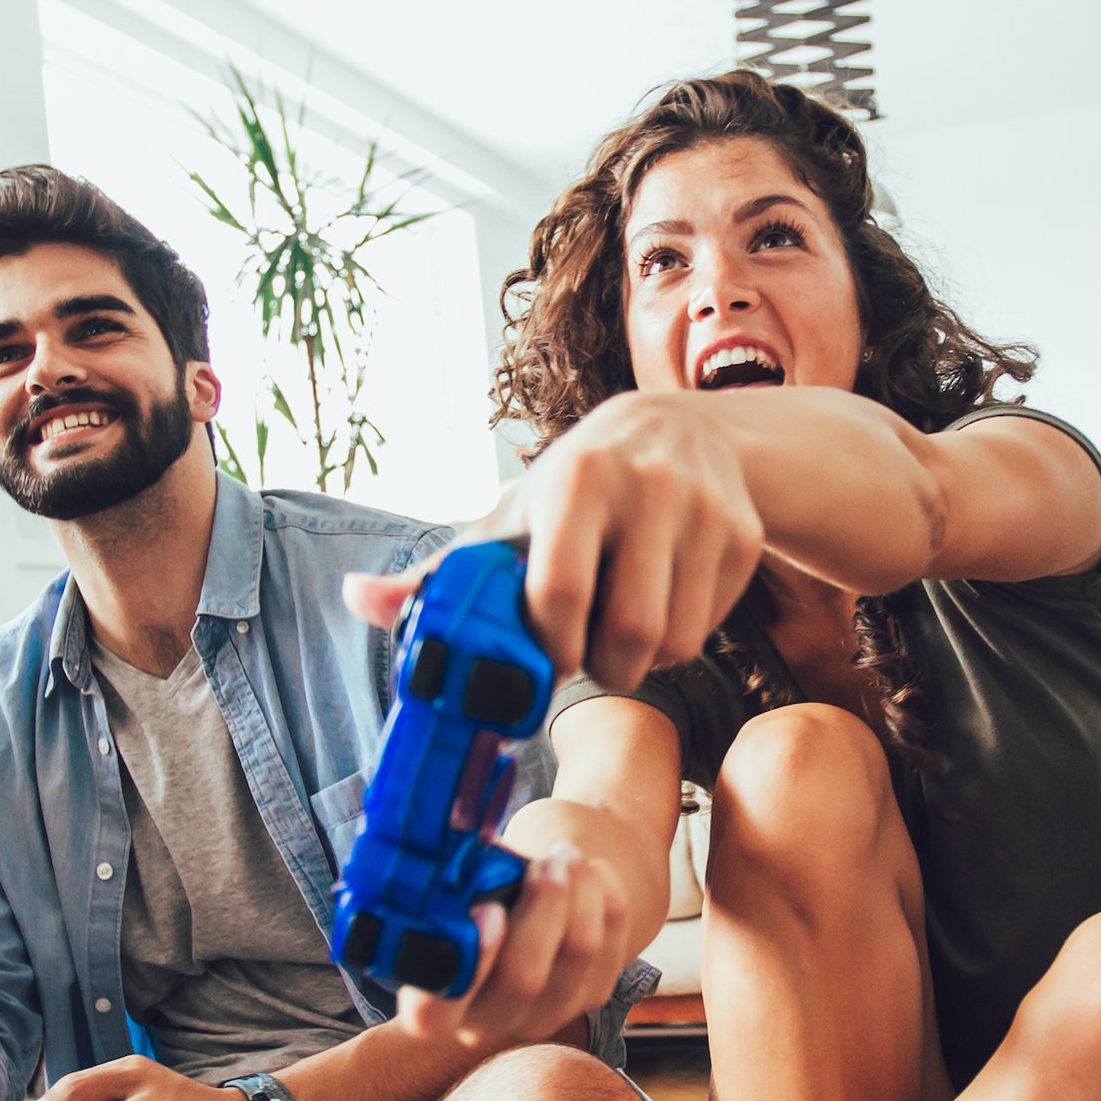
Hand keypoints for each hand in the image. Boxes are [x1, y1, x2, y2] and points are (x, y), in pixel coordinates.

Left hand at [346, 397, 763, 688]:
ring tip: (620, 631)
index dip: (550, 648)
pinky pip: (709, 629)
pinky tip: (662, 606)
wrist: (683, 431)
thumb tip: (356, 600)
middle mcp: (646, 485)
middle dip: (602, 668)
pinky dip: (680, 640)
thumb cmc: (579, 488)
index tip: (546, 658)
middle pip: (628, 633)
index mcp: (574, 480)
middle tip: (587, 658)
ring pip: (674, 643)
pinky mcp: (744, 535)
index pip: (560, 593)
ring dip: (641, 661)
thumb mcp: (512, 519)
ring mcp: (704, 509)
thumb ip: (442, 572)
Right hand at [393, 837, 639, 1054]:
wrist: (513, 912)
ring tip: (565, 855)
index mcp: (435, 1008)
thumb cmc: (466, 899)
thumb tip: (471, 856)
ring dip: (579, 891)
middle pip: (523, 978)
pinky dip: (608, 898)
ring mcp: (545, 1015)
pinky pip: (614, 944)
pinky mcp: (590, 996)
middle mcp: (488, 1022)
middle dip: (543, 906)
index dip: (468, 964)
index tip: (488, 908)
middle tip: (546, 862)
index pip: (434, 1013)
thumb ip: (452, 890)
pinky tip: (593, 872)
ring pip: (578, 954)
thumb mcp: (448, 897)